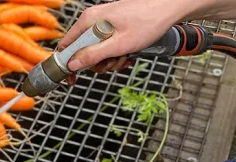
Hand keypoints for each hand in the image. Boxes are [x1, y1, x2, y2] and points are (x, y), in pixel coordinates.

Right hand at [59, 0, 183, 77]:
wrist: (169, 7)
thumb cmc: (148, 21)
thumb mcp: (119, 45)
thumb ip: (93, 55)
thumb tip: (72, 65)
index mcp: (89, 20)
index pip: (66, 46)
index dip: (67, 65)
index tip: (72, 79)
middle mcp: (92, 19)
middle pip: (82, 51)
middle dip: (97, 63)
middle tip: (112, 64)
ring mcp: (102, 22)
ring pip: (96, 50)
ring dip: (109, 60)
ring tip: (124, 57)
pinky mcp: (112, 25)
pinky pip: (106, 45)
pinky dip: (115, 53)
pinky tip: (127, 54)